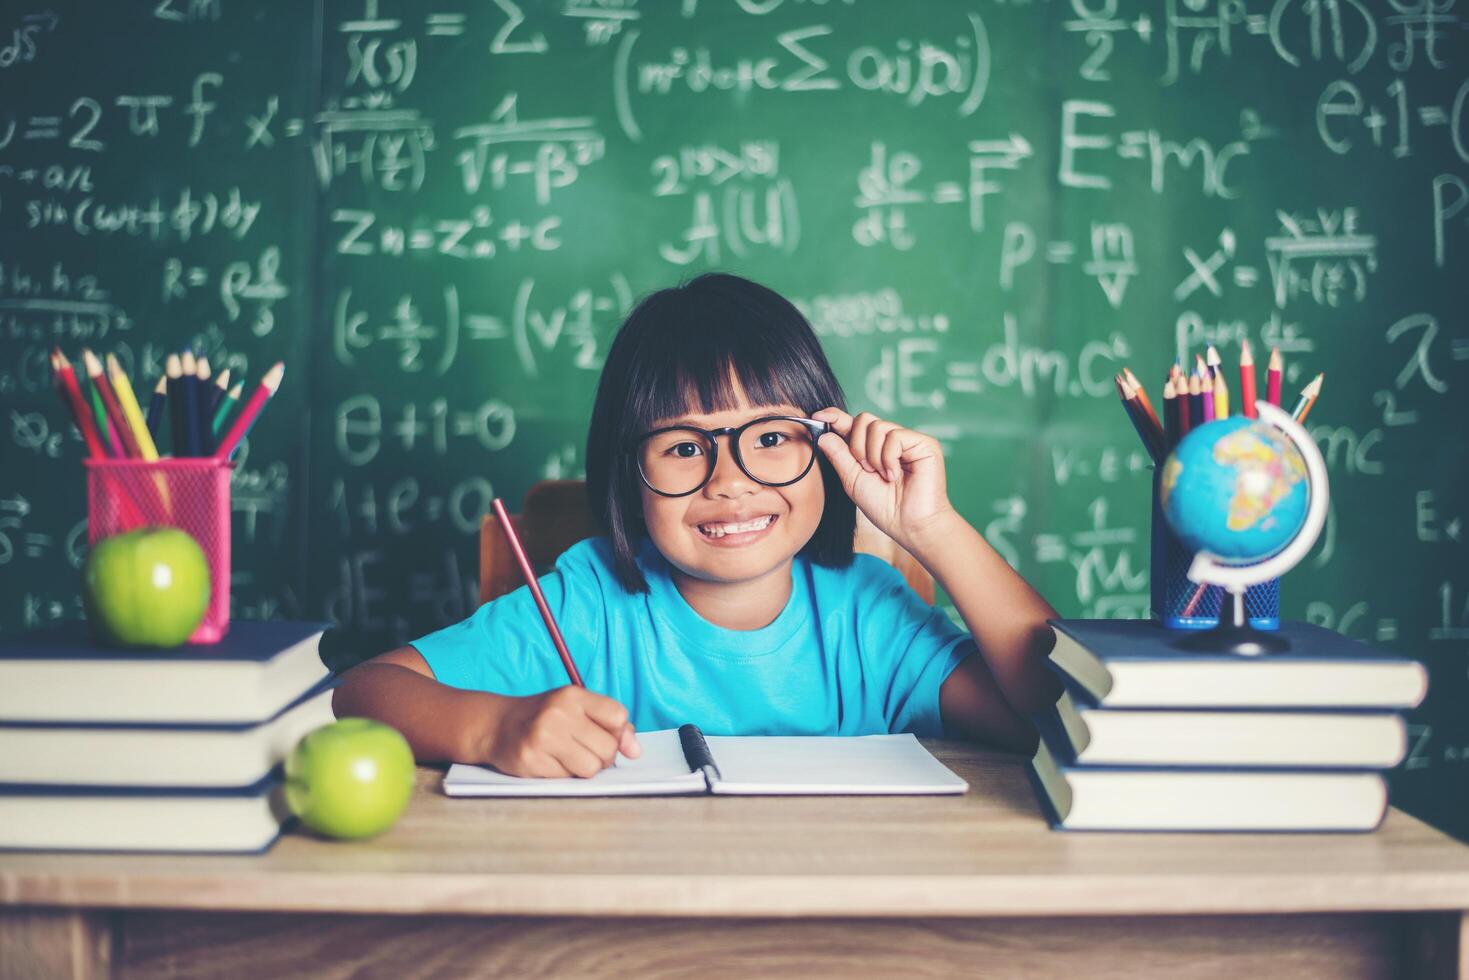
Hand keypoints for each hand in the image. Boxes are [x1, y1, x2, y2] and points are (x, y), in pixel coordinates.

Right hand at [480, 686, 640, 777]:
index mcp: (573, 695)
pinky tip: (550, 762)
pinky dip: (564, 776)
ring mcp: (543, 737)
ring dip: (585, 769)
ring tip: (569, 758)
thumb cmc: (545, 717)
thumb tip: (635, 750)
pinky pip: (568, 780)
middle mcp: (558, 713)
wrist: (498, 725)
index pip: (618, 717)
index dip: (618, 733)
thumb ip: (610, 723)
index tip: (604, 735)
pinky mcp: (531, 760)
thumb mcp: (576, 708)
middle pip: (608, 748)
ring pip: (591, 768)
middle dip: (603, 756)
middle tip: (584, 750)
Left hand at [811, 407, 955, 552]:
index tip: (817, 415)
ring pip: (876, 426)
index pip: (853, 424)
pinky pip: (893, 436)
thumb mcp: (853, 480)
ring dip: (872, 455)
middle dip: (856, 446)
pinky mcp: (924, 443)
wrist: (909, 526)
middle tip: (866, 470)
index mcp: (873, 449)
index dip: (835, 416)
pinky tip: (895, 475)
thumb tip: (824, 434)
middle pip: (863, 419)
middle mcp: (891, 441)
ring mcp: (908, 440)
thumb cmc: (884, 507)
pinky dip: (888, 458)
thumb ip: (839, 456)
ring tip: (883, 476)